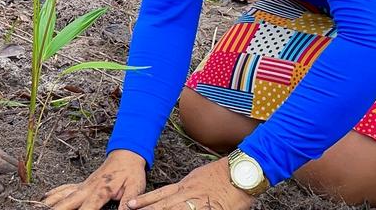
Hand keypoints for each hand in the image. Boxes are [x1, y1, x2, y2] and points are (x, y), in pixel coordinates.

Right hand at [42, 149, 147, 209]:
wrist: (126, 154)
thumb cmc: (131, 171)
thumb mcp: (135, 186)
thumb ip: (129, 201)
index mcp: (101, 190)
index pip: (89, 208)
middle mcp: (88, 187)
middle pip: (69, 202)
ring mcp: (83, 185)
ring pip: (63, 194)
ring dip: (51, 203)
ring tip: (39, 208)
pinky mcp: (82, 184)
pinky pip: (65, 188)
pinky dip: (54, 193)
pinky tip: (45, 198)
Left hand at [125, 158, 252, 209]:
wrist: (244, 170)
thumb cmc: (224, 173)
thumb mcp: (200, 177)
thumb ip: (187, 186)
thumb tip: (177, 192)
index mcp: (186, 185)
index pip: (160, 194)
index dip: (145, 201)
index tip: (131, 206)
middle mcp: (189, 194)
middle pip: (164, 205)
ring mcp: (200, 203)